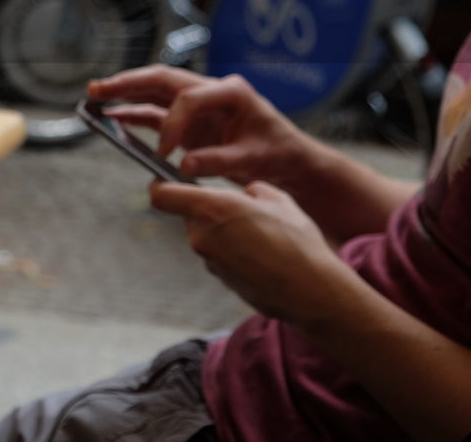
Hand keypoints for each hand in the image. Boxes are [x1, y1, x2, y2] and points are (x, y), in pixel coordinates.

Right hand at [88, 65, 316, 188]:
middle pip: (162, 80)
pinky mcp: (188, 119)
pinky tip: (111, 117)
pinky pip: (155, 112)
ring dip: (124, 93)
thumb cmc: (276, 153)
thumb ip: (219, 162)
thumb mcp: (253, 159)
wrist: (288, 159)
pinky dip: (133, 114)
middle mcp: (210, 90)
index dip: (173, 124)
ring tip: (94, 97)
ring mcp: (196, 103)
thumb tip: (185, 167)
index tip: (165, 153)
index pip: (190, 98)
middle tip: (98, 89)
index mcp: (230, 91)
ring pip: (154, 92)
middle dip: (128, 83)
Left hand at [149, 180, 354, 325]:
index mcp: (210, 209)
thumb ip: (250, 191)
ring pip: (206, 236)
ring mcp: (209, 261)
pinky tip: (262, 256)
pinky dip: (233, 252)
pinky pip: (219, 256)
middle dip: (208, 210)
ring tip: (260, 236)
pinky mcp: (220, 279)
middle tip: (241, 211)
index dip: (160, 185)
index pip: (161, 195)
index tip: (168, 180)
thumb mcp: (276, 199)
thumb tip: (245, 194)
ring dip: (223, 232)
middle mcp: (202, 236)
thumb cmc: (296, 241)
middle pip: (189, 215)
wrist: (311, 291)